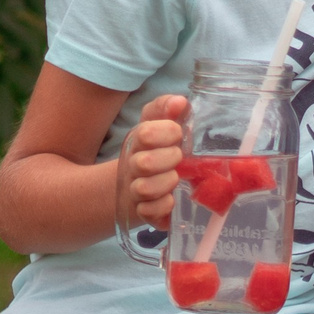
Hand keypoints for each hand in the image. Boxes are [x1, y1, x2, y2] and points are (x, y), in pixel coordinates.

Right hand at [115, 95, 188, 230]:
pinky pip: (149, 212)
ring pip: (144, 189)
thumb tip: (179, 101)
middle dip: (168, 159)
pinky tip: (171, 200)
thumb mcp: (159, 125)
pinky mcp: (145, 212)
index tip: (178, 132)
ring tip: (176, 178)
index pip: (145, 133)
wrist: (135, 184)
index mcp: (139, 141)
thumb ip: (167, 110)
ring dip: (165, 183)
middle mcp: (135, 166)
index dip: (166, 132)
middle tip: (179, 157)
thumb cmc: (157, 150)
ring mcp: (137, 190)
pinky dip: (162, 207)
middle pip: (144, 163)